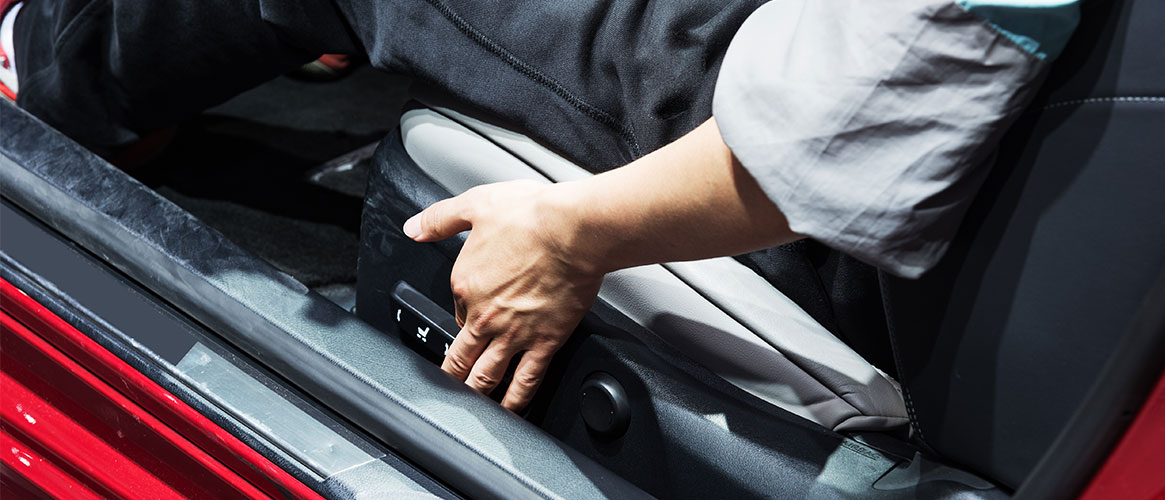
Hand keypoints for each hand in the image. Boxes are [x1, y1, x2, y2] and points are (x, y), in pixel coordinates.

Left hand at [403, 180, 603, 411]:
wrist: (573, 230)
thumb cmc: (532, 215)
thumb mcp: (476, 205)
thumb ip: (441, 219)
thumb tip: (415, 228)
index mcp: (465, 283)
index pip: (456, 308)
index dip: (462, 312)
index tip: (468, 317)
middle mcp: (484, 315)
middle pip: (460, 353)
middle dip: (451, 373)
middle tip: (445, 388)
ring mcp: (513, 333)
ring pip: (486, 374)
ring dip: (475, 393)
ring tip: (470, 408)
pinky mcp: (543, 343)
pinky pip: (525, 381)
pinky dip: (515, 401)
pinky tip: (511, 410)